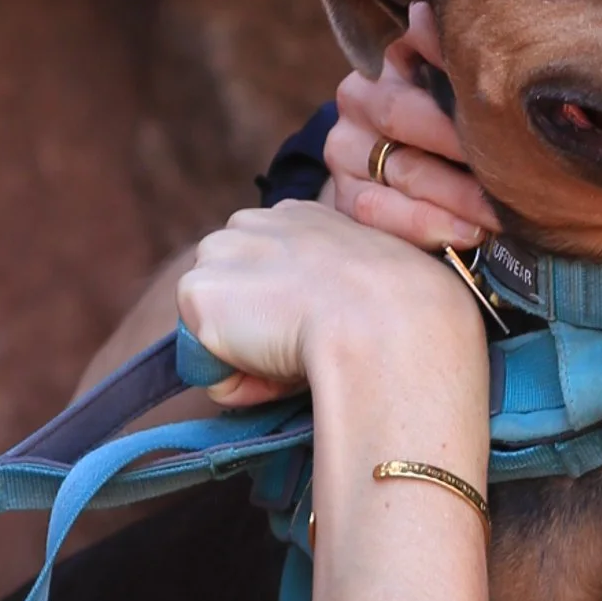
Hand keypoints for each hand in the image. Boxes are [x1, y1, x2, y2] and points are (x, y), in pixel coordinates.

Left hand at [178, 195, 483, 409]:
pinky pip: (206, 367)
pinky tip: (280, 368)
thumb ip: (338, 293)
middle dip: (259, 334)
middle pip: (235, 301)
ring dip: (248, 359)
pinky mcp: (198, 294)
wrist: (386, 319)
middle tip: (310, 349)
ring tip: (298, 358)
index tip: (324, 329)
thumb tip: (329, 326)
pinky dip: (238, 383)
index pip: (269, 275)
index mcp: (299, 217)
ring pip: (216, 333)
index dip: (288, 315)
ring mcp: (219, 255)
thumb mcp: (374, 287)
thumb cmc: (403, 314)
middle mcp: (253, 222)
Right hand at [324, 17, 497, 251]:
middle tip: (517, 164)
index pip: (419, 45)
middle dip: (465, 143)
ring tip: (502, 213)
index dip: (455, 60)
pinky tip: (468, 234)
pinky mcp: (342, 195)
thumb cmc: (449, 124)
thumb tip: (466, 8)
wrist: (400, 173)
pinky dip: (428, 225)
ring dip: (459, 196)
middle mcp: (360, 95)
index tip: (501, 79)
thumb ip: (465, 60)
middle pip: (406, 112)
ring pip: (403, 169)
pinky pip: (379, 212)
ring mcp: (345, 147)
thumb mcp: (460, 87)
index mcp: (392, 56)